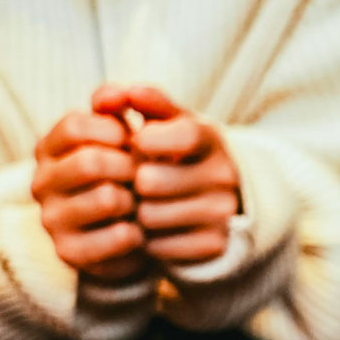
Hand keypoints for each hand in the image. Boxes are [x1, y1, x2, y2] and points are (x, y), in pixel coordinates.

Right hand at [31, 106, 143, 280]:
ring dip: (137, 199)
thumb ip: (125, 105)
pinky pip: (120, 236)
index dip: (114, 130)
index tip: (132, 140)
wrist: (140, 229)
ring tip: (142, 202)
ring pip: (108, 199)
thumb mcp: (135, 133)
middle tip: (144, 174)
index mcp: (50, 148)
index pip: (74, 125)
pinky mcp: (71, 253)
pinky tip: (141, 231)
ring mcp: (52, 219)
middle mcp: (41, 182)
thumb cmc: (135, 170)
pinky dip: (141, 231)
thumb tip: (115, 93)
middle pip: (90, 162)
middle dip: (130, 166)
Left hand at [105, 85, 241, 265]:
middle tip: (132, 180)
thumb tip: (114, 94)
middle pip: (151, 181)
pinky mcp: (214, 245)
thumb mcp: (167, 122)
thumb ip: (141, 102)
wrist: (216, 197)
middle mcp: (224, 176)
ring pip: (150, 215)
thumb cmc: (177, 153)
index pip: (182, 135)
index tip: (136, 143)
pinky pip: (158, 246)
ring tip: (140, 204)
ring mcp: (222, 212)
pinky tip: (152, 228)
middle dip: (131, 181)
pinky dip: (147, 239)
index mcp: (211, 140)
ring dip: (134, 212)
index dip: (148, 140)